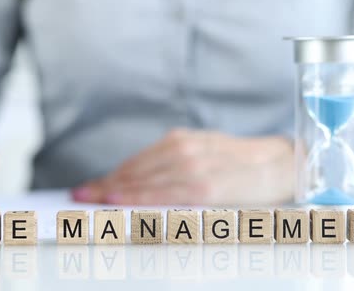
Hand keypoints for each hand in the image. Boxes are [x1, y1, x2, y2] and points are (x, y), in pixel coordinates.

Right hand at [72, 129, 293, 205]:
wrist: (275, 163)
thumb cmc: (252, 195)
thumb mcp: (228, 215)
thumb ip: (188, 215)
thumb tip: (150, 217)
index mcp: (207, 187)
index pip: (154, 193)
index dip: (123, 197)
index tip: (97, 201)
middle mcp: (195, 163)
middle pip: (141, 176)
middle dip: (107, 186)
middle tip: (78, 195)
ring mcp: (190, 146)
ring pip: (142, 162)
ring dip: (114, 174)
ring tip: (91, 186)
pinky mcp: (187, 136)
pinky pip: (152, 151)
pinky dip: (132, 163)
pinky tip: (119, 171)